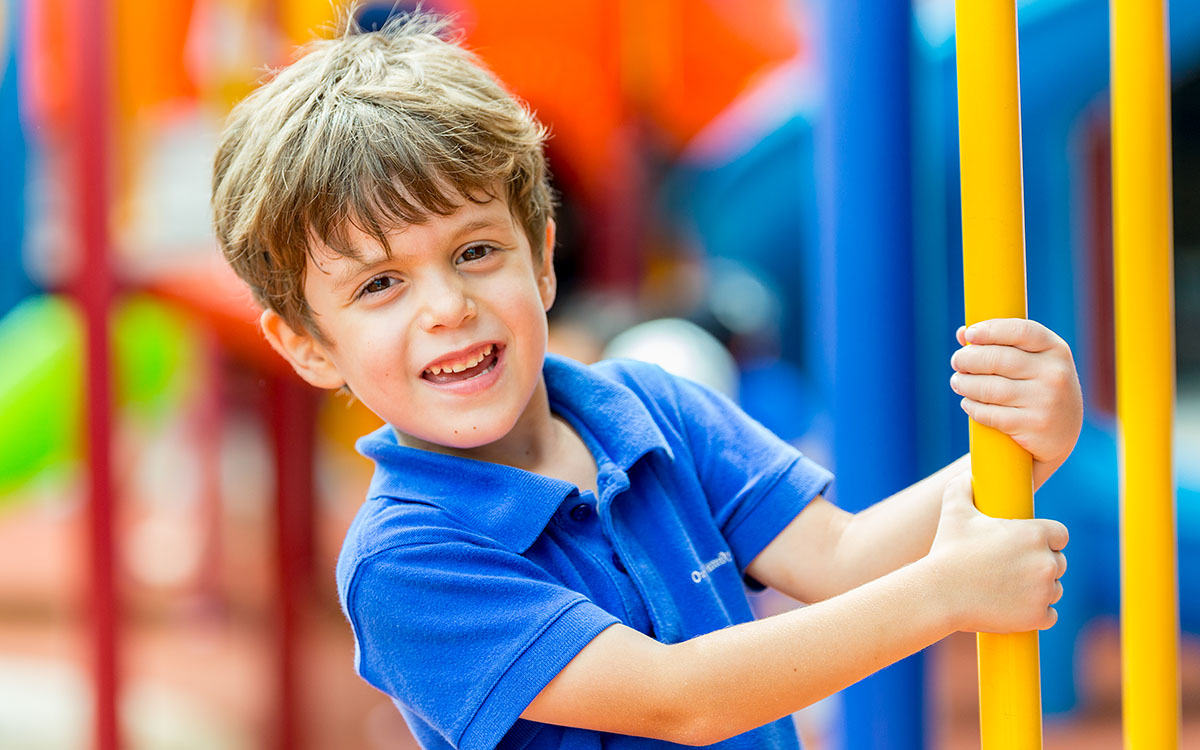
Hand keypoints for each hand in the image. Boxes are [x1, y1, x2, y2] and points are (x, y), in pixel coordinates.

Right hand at [928, 474, 1067, 632]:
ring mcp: (1044, 591)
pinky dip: (1036, 614)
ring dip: (1040, 590)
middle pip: (1058, 563)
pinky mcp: (1037, 616)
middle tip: (1014, 569)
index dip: (1047, 539)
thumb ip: (963, 487)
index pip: (1060, 535)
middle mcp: (1046, 562)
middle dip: (1041, 565)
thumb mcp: (954, 511)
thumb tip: (966, 475)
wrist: (939, 593)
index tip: (1030, 545)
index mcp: (1034, 534)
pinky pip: (1049, 615)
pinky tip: (1018, 608)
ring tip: (1013, 589)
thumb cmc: (948, 551)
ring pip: (1054, 589)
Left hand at [950, 318, 1082, 487]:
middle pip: (997, 359)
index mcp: (1056, 350)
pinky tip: (968, 403)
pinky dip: (973, 407)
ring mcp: (1046, 401)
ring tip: (958, 383)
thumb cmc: (1039, 389)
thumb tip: (962, 333)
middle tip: (957, 362)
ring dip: (965, 384)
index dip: (990, 330)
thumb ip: (1002, 345)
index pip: (1020, 330)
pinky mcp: (1033, 426)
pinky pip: (990, 414)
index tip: (969, 334)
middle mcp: (1054, 374)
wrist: (1061, 436)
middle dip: (967, 359)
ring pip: (990, 388)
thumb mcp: (1033, 363)